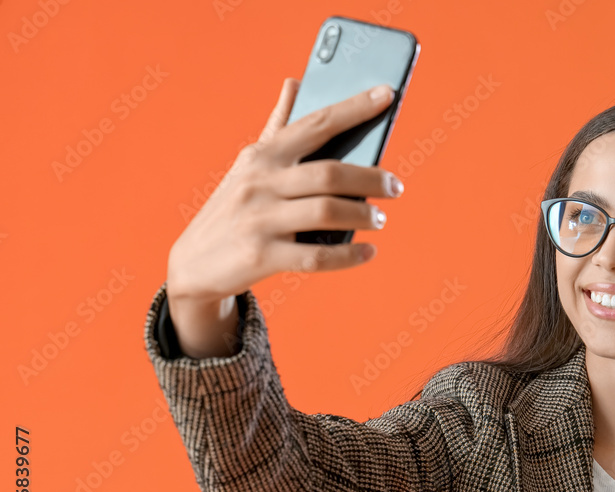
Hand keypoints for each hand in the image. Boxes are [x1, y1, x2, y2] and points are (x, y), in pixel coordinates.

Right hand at [166, 78, 403, 305]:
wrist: (195, 263)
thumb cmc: (234, 207)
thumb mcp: (249, 165)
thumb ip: (277, 127)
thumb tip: (294, 82)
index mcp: (263, 155)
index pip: (316, 123)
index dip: (354, 107)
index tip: (388, 94)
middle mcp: (260, 183)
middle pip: (328, 174)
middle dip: (370, 178)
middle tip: (395, 186)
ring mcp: (259, 220)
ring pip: (326, 212)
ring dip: (362, 214)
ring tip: (380, 218)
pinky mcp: (261, 256)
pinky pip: (316, 256)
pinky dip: (348, 255)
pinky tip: (368, 252)